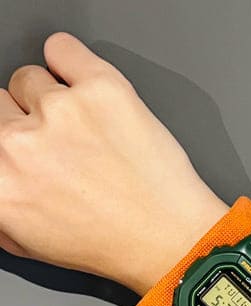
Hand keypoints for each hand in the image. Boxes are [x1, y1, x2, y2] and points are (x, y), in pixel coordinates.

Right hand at [0, 32, 227, 295]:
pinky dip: (70, 63)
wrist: (166, 237)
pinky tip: (88, 92)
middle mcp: (17, 144)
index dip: (7, 139)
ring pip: (31, 79)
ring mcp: (59, 110)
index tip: (22, 142)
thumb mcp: (30, 242)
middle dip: (26, 122)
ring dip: (53, 100)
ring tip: (87, 130)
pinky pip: (62, 48)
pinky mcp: (100, 87)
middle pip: (0, 103)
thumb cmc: (108, 245)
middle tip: (61, 147)